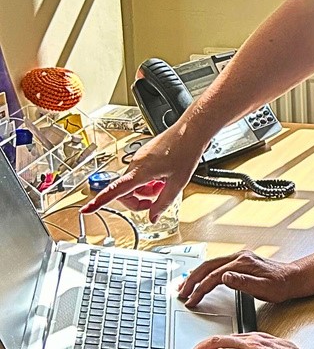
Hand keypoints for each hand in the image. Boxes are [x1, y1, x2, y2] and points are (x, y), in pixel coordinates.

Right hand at [81, 123, 205, 218]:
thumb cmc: (185, 151)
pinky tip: (164, 177)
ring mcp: (139, 158)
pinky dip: (149, 181)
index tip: (86, 209)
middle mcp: (135, 164)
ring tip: (164, 185)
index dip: (99, 202)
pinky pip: (140, 174)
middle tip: (156, 200)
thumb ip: (163, 203)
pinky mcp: (144, 155)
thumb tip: (153, 217)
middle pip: (125, 191)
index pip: (114, 191)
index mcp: (140, 172)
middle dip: (138, 200)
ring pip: (134, 183)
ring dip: (146, 191)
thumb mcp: (177, 184)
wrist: (191, 131)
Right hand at [179, 249, 305, 308]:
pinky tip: (200, 279)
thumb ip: (243, 283)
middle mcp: (238, 257)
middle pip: (207, 267)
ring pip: (210, 265)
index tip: (192, 300)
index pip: (214, 276)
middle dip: (191, 280)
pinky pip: (216, 265)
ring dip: (195, 275)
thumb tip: (224, 277)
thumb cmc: (280, 285)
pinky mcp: (239, 262)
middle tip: (181, 294)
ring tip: (184, 287)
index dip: (200, 289)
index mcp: (242, 263)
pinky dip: (204, 273)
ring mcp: (238, 258)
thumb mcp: (264, 288)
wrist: (292, 278)